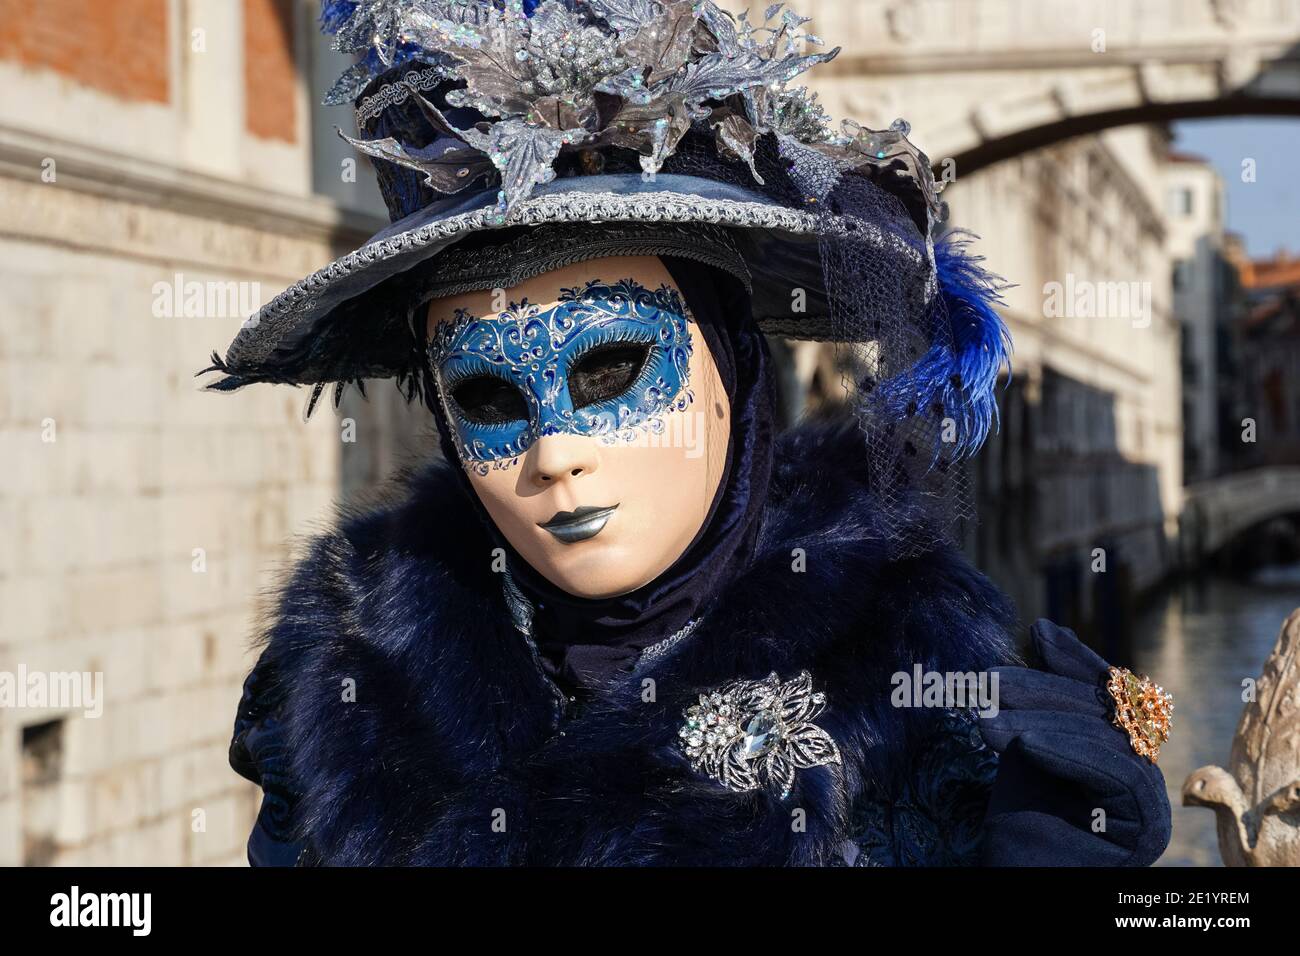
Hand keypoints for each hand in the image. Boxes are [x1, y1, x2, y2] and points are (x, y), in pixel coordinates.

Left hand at [976, 619, 1170, 865]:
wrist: (1013, 872)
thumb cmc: (1017, 817)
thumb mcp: (1025, 743)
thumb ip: (1041, 698)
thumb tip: (1046, 628)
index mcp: (1121, 751)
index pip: (1106, 694)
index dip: (1076, 660)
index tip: (1039, 632)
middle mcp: (1144, 774)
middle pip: (1104, 712)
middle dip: (1041, 690)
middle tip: (985, 683)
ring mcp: (1149, 801)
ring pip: (1106, 738)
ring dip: (1041, 722)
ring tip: (986, 723)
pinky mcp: (1145, 828)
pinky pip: (1116, 774)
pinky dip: (1068, 752)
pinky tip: (1024, 745)